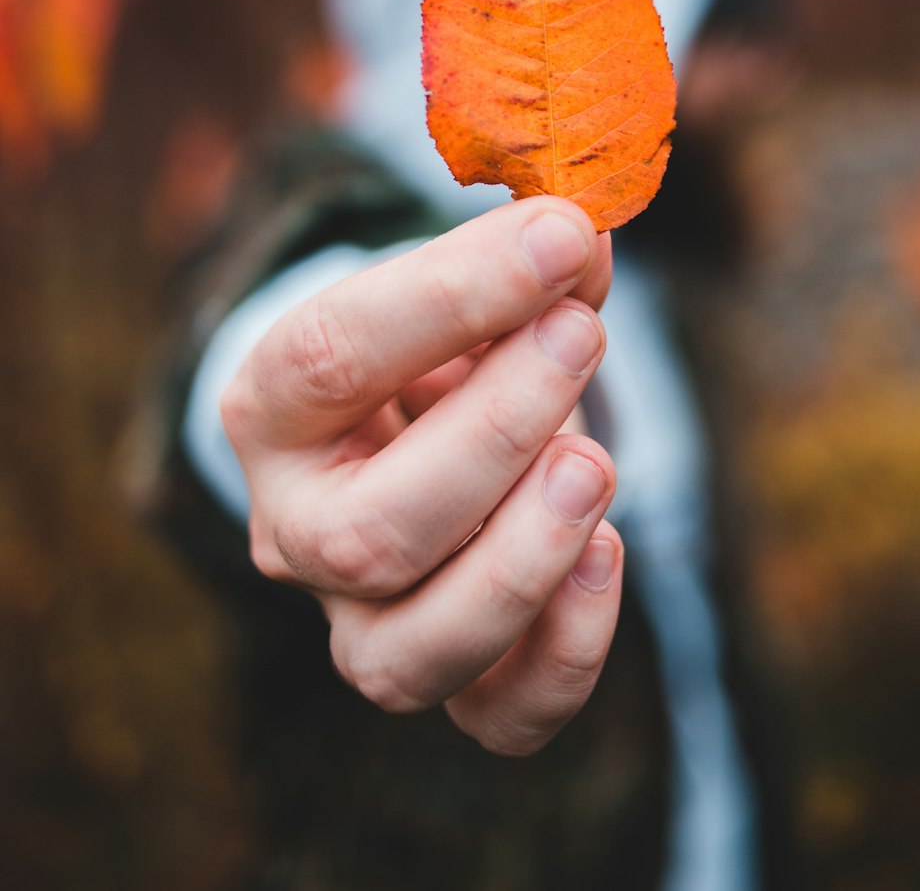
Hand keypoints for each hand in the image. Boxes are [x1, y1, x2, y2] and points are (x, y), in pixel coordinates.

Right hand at [220, 196, 621, 755]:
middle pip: (368, 533)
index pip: (332, 356)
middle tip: (580, 337)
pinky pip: (496, 721)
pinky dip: (566, 652)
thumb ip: (526, 266)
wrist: (409, 432)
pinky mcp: (444, 677)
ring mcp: (358, 623)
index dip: (452, 293)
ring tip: (593, 462)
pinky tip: (607, 552)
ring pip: (407, 658)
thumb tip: (582, 242)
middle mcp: (294, 531)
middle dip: (496, 432)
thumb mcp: (463, 291)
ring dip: (523, 559)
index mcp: (274, 407)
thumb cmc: (436, 350)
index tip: (557, 234)